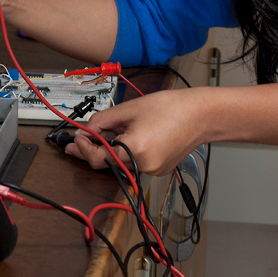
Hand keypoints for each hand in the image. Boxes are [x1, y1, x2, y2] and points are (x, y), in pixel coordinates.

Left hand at [65, 88, 210, 176]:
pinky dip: (128, 151)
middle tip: (81, 139)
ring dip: (112, 149)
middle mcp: (142, 166)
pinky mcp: (159, 169)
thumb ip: (102, 121)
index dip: (83, 149)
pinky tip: (133, 135)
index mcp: (133, 150)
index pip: (96, 159)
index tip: (76, 139)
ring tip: (115, 130)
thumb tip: (86, 131)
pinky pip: (135, 162)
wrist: (201, 115)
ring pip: (122, 162)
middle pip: (108, 162)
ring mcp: (152, 170)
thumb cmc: (169, 107)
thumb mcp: (128, 108)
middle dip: (94, 149)